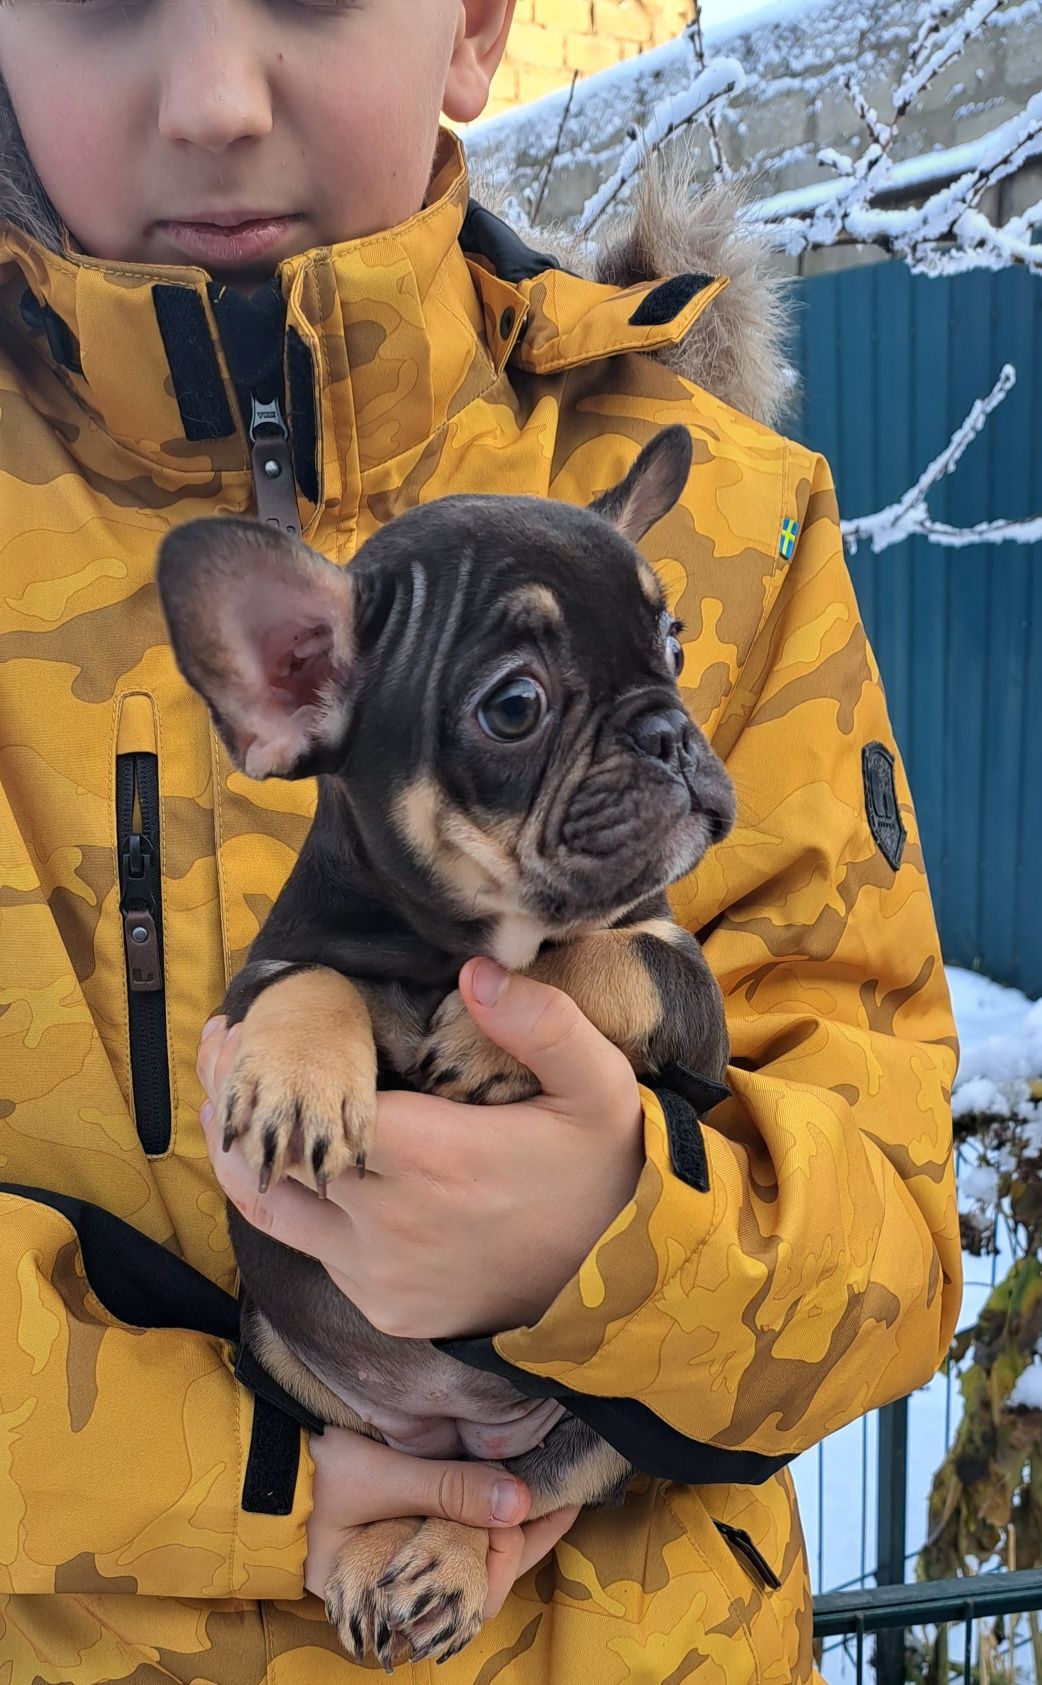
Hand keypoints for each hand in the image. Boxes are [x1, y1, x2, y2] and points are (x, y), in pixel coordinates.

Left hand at [197, 959, 643, 1337]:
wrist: (622, 1283)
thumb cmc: (602, 1170)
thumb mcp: (598, 1087)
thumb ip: (543, 1023)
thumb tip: (475, 971)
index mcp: (434, 1159)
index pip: (313, 1108)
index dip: (266, 1064)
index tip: (242, 1022)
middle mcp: (390, 1223)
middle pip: (272, 1159)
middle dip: (236, 1100)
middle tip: (222, 1047)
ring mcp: (379, 1275)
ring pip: (273, 1212)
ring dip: (243, 1156)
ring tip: (228, 1103)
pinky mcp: (383, 1308)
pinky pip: (314, 1252)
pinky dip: (296, 1205)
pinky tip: (297, 1160)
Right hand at [303, 1423, 576, 1616]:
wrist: (264, 1460)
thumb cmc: (313, 1478)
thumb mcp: (381, 1477)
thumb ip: (446, 1488)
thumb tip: (519, 1499)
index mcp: (395, 1598)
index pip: (477, 1587)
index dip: (520, 1544)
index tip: (562, 1499)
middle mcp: (407, 1591)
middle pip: (484, 1570)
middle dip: (528, 1528)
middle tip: (573, 1483)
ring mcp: (408, 1564)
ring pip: (475, 1549)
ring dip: (512, 1516)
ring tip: (555, 1478)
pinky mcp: (407, 1536)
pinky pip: (458, 1528)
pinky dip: (486, 1506)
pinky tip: (514, 1480)